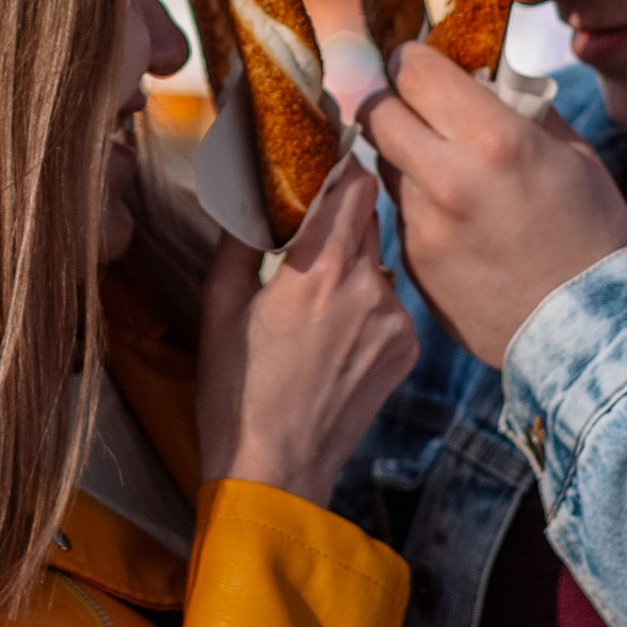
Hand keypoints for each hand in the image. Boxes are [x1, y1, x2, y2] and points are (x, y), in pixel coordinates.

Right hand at [196, 152, 419, 503]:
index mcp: (317, 269)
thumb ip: (238, 237)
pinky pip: (391, 303)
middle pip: (368, 215)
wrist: (277, 469)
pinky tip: (335, 336)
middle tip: (310, 227)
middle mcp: (366, 286)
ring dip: (353, 263)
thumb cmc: (235, 391)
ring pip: (379, 260)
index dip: (340, 164)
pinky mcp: (407, 349)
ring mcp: (394, 320)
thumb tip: (243, 188)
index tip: (323, 158)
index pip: (353, 182)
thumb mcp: (219, 306)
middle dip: (341, 213)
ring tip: (316, 300)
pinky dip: (368, 305)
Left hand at [361, 46, 626, 368]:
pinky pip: (399, 212)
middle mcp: (447, 178)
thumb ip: (519, 107)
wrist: (590, 329)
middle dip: (391, 101)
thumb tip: (481, 77)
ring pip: (384, 163)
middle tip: (414, 106)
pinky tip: (457, 219)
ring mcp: (424, 225)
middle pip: (376, 112)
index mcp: (493, 140)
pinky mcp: (414, 263)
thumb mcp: (573, 153)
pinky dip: (418, 203)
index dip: (412, 59)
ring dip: (404, 154)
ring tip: (446, 169)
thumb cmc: (594, 233)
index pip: (414, 71)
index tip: (419, 62)